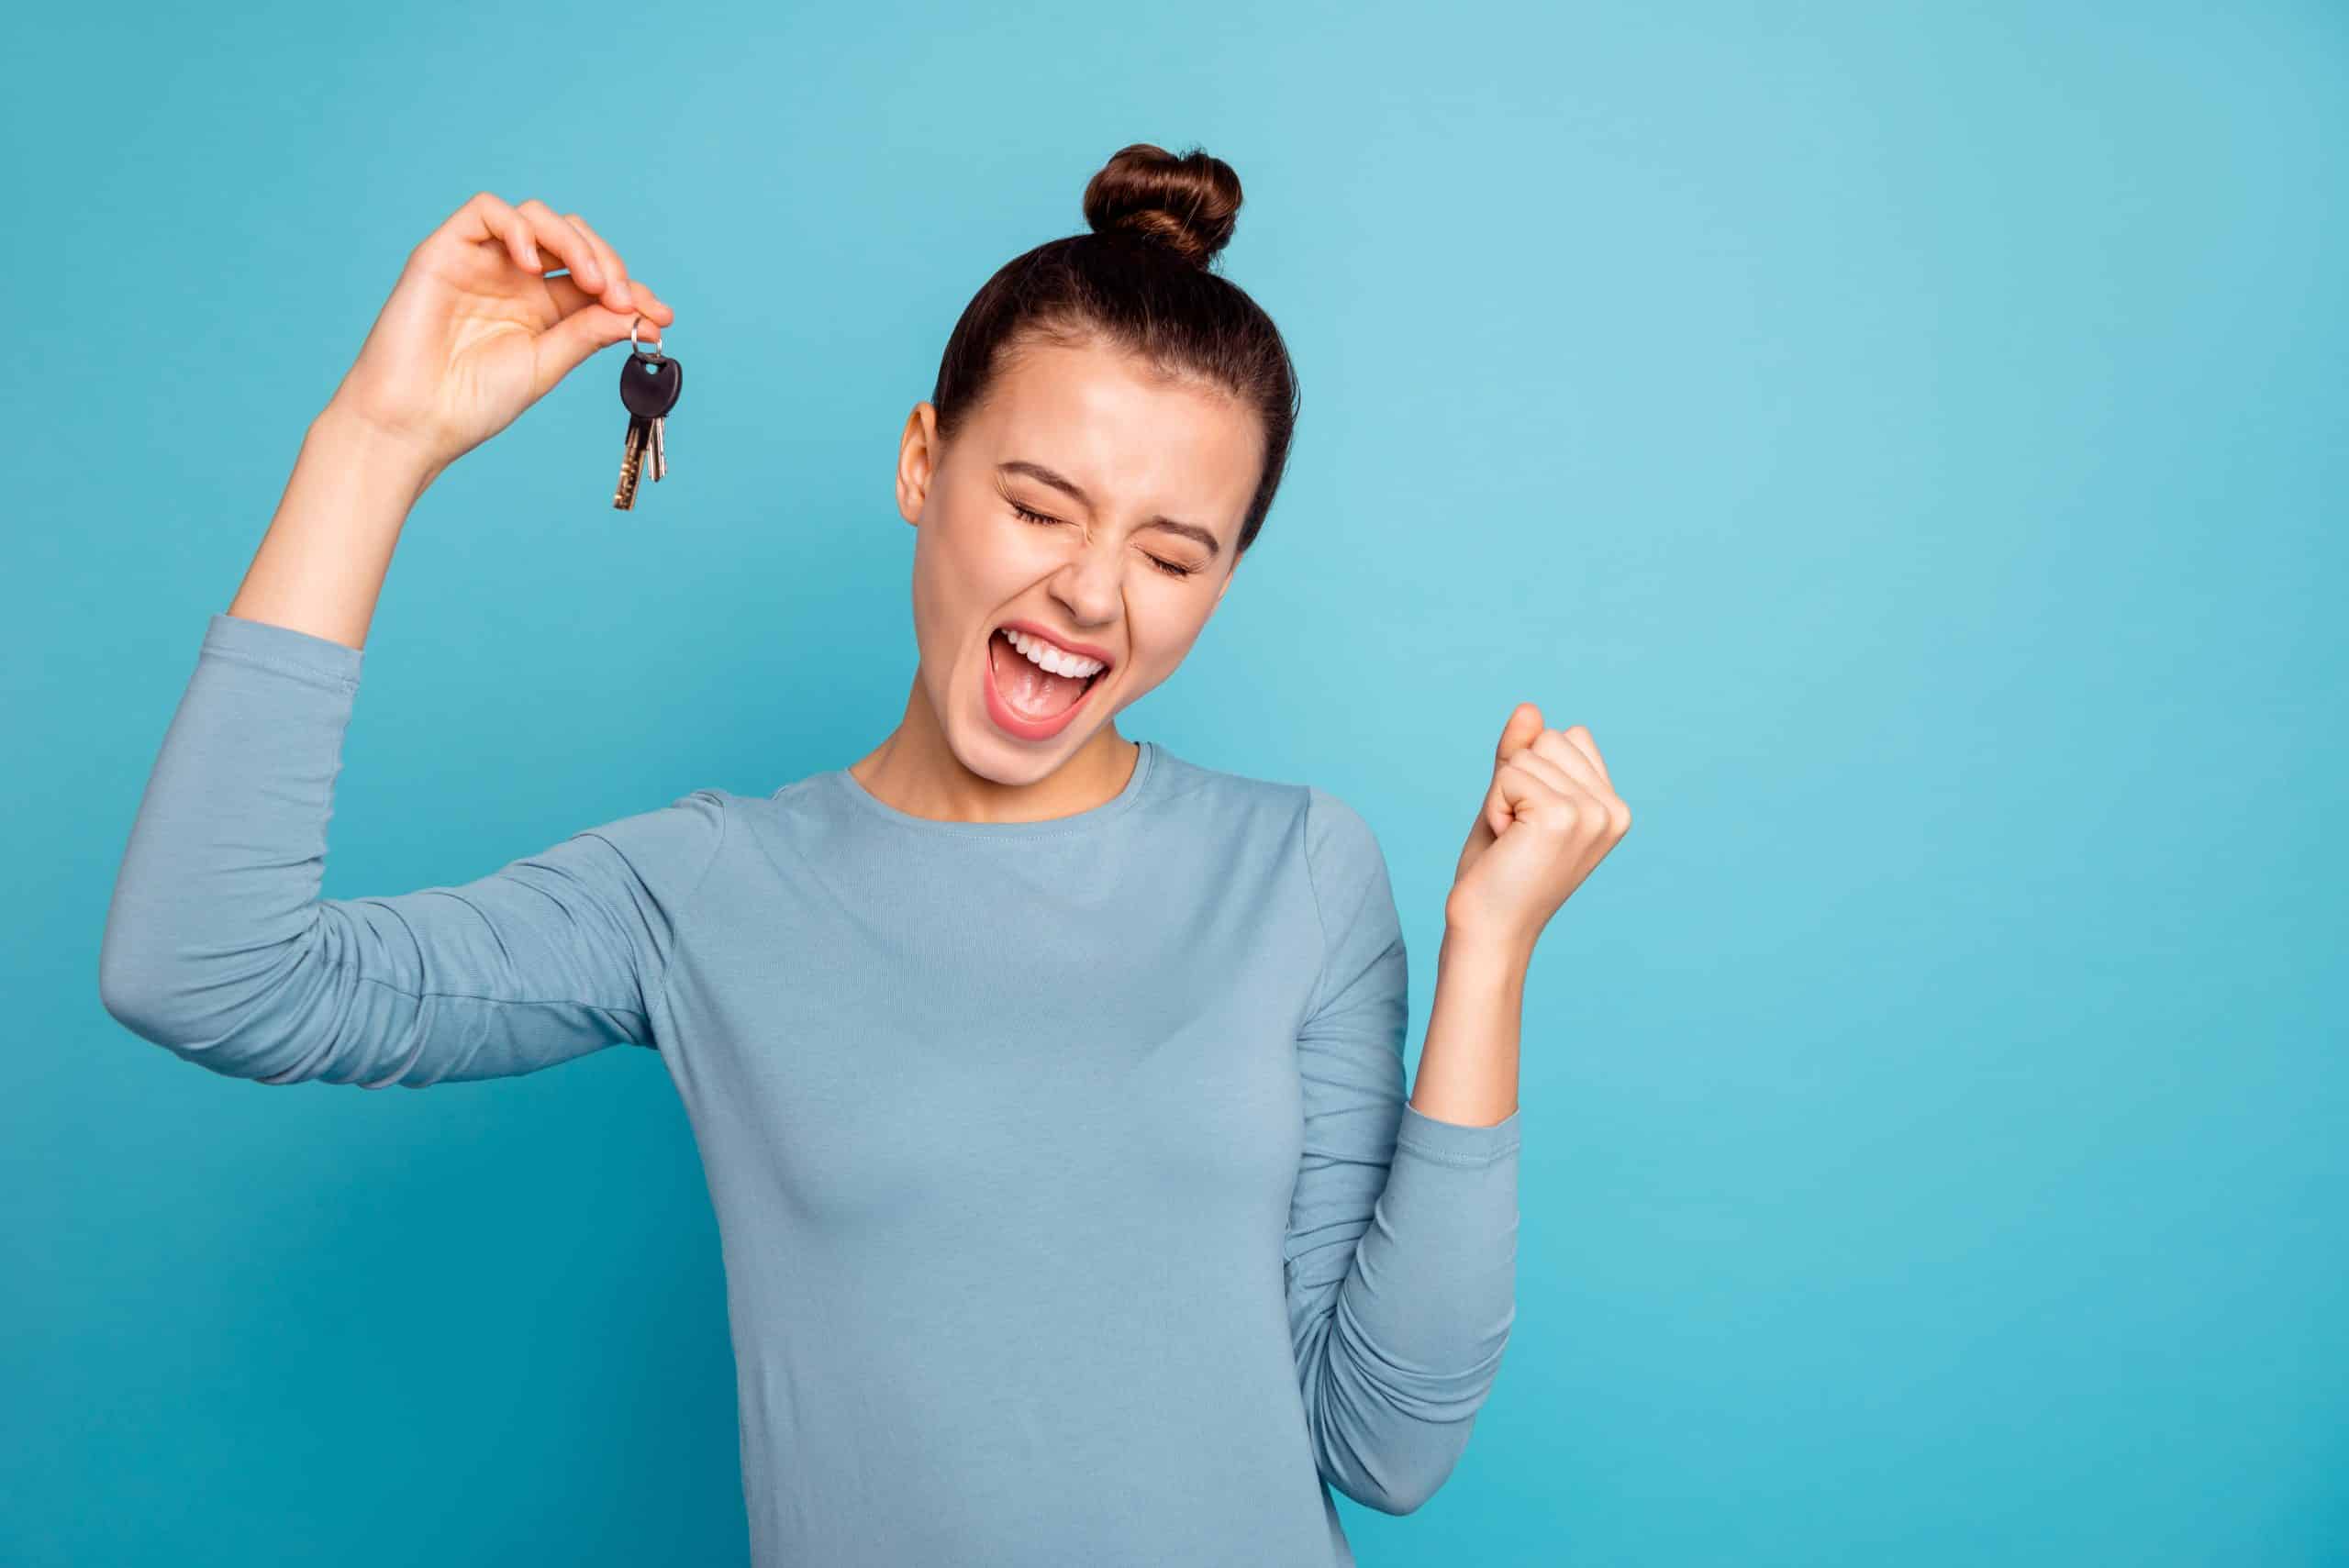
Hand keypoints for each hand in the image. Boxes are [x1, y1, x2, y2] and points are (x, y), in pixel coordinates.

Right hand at [320, 191, 675, 474]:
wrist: (413, 420)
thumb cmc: (473, 402)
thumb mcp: (546, 366)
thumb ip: (586, 333)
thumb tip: (638, 313)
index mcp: (544, 309)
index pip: (596, 281)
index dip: (632, 292)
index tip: (662, 316)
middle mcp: (516, 279)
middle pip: (574, 240)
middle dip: (609, 262)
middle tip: (623, 299)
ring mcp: (483, 262)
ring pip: (537, 218)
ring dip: (575, 242)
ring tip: (592, 283)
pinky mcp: (446, 250)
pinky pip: (486, 211)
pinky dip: (519, 227)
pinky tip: (535, 264)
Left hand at [1444, 703, 1631, 956]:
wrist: (1488, 929)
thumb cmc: (1499, 872)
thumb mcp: (1512, 801)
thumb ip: (1521, 754)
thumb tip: (1529, 707)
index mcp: (1613, 806)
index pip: (1567, 736)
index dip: (1532, 773)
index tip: (1531, 825)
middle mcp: (1613, 809)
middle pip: (1548, 737)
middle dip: (1515, 781)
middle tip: (1518, 836)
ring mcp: (1592, 812)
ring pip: (1525, 754)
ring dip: (1502, 797)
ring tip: (1513, 842)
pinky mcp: (1562, 816)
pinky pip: (1508, 774)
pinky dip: (1494, 806)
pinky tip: (1506, 844)